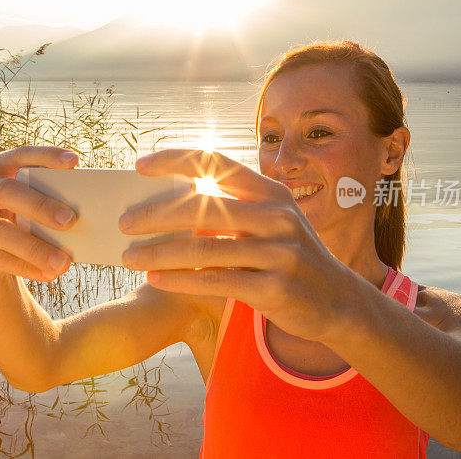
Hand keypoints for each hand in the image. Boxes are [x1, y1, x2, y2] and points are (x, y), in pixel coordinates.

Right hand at [0, 145, 79, 290]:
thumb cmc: (17, 230)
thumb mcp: (30, 215)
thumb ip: (47, 207)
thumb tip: (81, 215)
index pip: (19, 155)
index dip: (45, 156)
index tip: (73, 161)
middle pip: (5, 190)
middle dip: (39, 206)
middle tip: (70, 220)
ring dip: (33, 248)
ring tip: (62, 262)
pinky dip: (20, 266)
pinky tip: (44, 274)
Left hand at [118, 149, 357, 342]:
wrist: (337, 300)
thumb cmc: (289, 256)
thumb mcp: (271, 223)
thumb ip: (231, 211)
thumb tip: (168, 207)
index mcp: (272, 192)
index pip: (216, 162)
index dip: (175, 160)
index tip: (140, 166)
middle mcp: (277, 216)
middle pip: (201, 207)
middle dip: (154, 215)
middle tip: (123, 223)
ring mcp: (279, 252)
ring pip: (203, 249)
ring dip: (158, 253)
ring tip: (129, 257)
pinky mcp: (275, 288)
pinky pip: (215, 281)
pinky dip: (179, 280)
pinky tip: (154, 279)